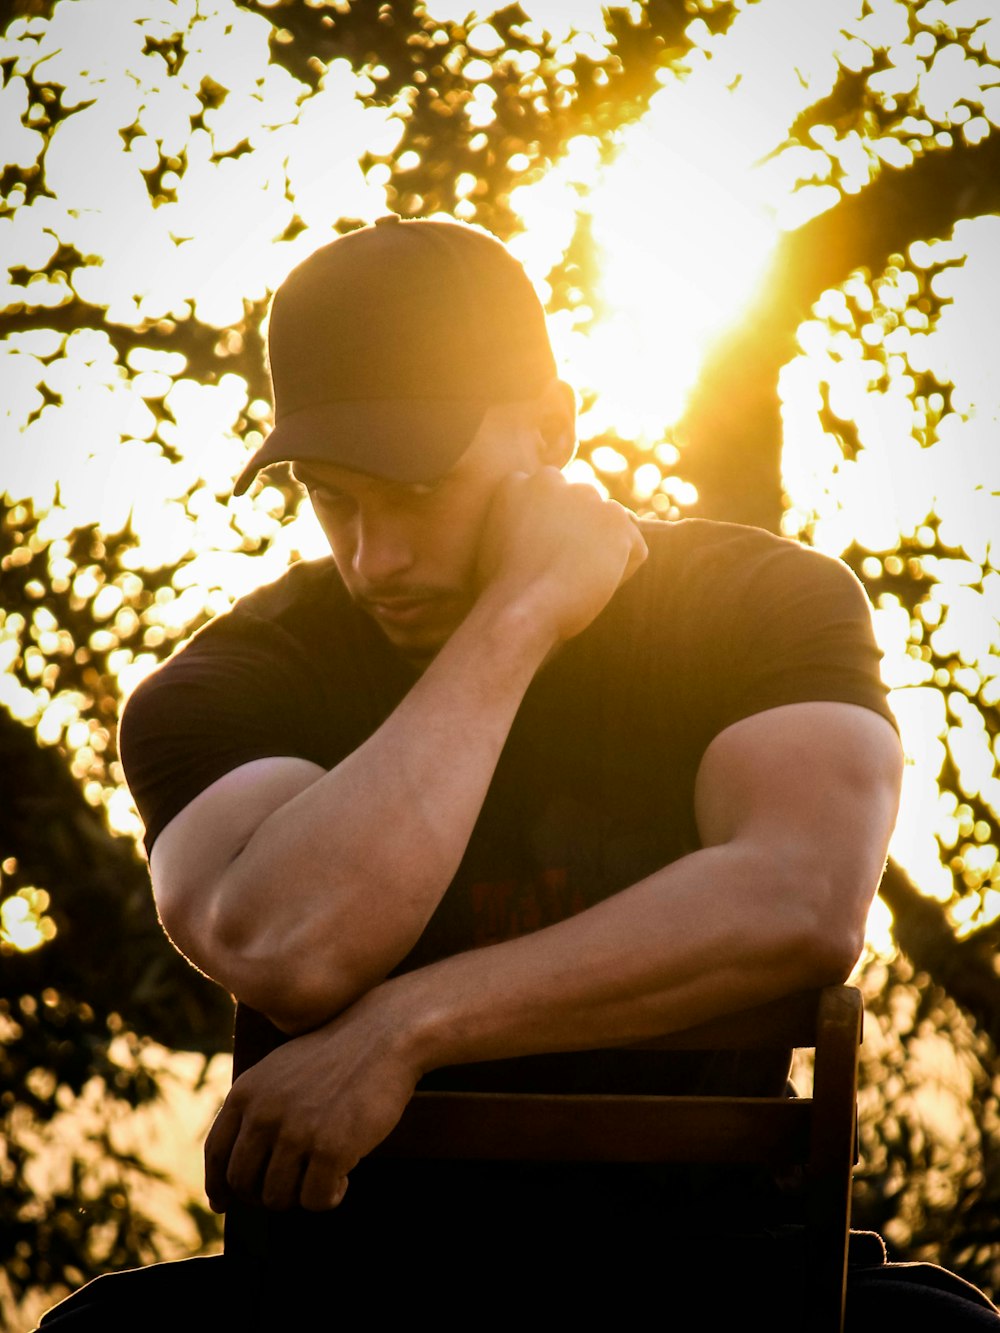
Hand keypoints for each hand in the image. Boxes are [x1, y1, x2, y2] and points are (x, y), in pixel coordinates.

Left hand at [204, 988, 417, 1211]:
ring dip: (299, 1196)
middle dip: (265, 1194)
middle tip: (292, 1188)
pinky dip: (328, 1198)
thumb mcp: (280, 1072)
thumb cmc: (338, 1057)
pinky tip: (343, 1179)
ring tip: (323, 1177)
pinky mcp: (330, 1148)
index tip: (224, 1204)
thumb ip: (255, 1112)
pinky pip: (315, 1200)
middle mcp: (264, 1113)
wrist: (385, 1035)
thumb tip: (229, 1176)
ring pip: (277, 1198)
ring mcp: (296, 1131)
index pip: (216, 1153)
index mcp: (246, 1092)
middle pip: (243, 1183)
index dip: (217, 1185)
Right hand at [476, 468, 646, 643]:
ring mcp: (584, 496)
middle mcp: (549, 480)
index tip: (541, 562)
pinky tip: (592, 586)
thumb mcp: (501, 546)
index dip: (553, 537)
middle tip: (560, 573)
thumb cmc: (507, 593)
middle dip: (581, 538)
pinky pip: (634, 549)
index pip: (552, 502)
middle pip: (583, 509)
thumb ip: (527, 524)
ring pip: (609, 528)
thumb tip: (563, 528)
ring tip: (574, 581)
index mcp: (516, 483)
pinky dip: (622, 573)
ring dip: (602, 553)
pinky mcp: (614, 518)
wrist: (523, 610)